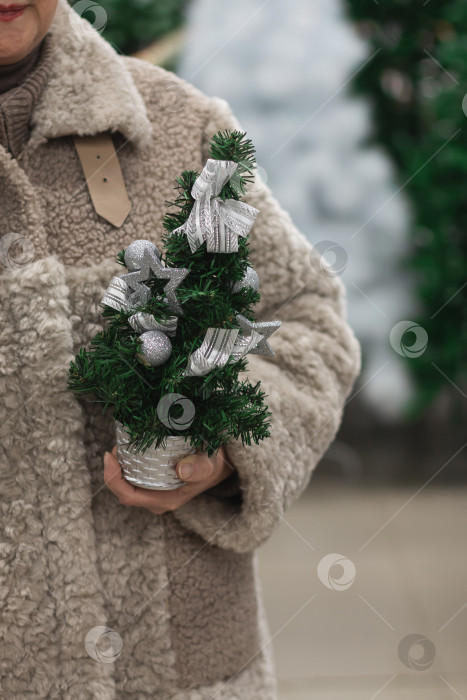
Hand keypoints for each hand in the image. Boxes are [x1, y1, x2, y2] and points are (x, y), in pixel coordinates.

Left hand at [103, 444, 232, 514]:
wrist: (226, 465)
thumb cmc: (217, 464)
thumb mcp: (213, 464)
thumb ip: (201, 467)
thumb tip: (182, 470)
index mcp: (166, 500)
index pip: (128, 496)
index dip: (112, 478)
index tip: (109, 454)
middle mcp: (158, 499)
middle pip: (124, 490)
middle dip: (114, 469)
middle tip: (117, 445)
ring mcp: (156, 492)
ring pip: (128, 483)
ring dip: (121, 465)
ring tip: (122, 443)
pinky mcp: (157, 483)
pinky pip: (135, 476)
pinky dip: (129, 463)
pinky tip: (130, 447)